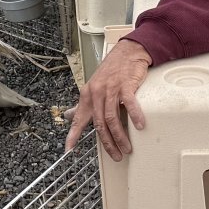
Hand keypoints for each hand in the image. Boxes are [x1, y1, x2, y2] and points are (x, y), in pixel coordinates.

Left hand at [66, 37, 151, 158]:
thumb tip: (70, 116)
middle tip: (116, 155)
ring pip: (112, 118)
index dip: (73, 135)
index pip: (78, 118)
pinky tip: (139, 126)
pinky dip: (134, 116)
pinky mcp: (125, 84)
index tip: (69, 149)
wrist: (127, 52)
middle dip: (107, 143)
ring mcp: (110, 89)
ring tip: (127, 148)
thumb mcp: (93, 87)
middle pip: (99, 124)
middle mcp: (96, 93)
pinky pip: (129, 103)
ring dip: (120, 136)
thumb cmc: (111, 71)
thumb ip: (84, 104)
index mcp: (87, 95)